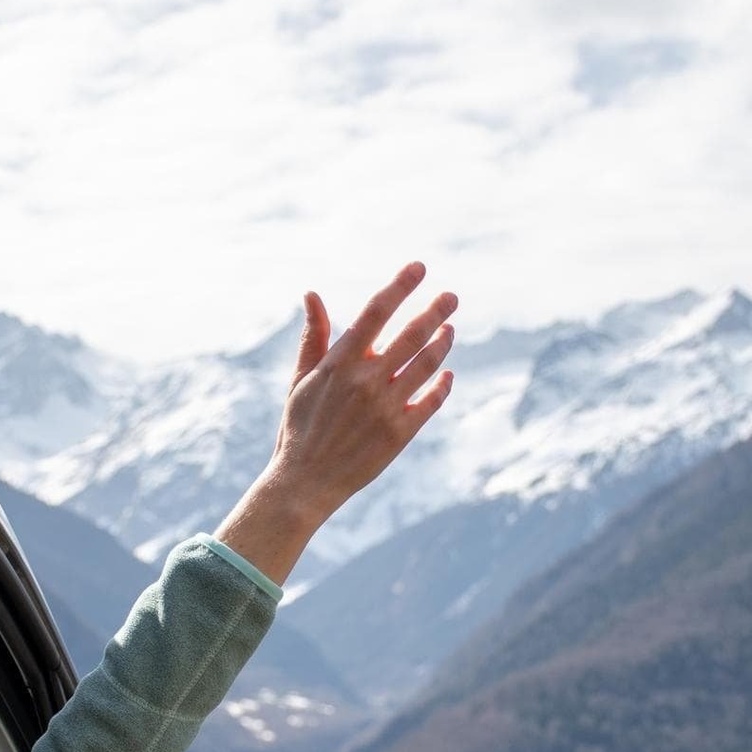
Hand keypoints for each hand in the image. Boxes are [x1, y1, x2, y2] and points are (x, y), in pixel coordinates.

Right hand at [217, 262, 457, 583]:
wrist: (304, 483)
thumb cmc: (299, 428)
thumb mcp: (301, 380)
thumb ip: (314, 337)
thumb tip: (313, 294)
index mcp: (339, 363)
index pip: (375, 312)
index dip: (400, 286)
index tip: (419, 268)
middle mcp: (365, 381)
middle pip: (410, 334)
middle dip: (434, 310)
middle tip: (451, 296)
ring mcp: (385, 407)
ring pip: (426, 364)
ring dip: (442, 342)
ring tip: (450, 329)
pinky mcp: (400, 434)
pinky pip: (431, 402)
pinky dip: (442, 385)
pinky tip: (447, 373)